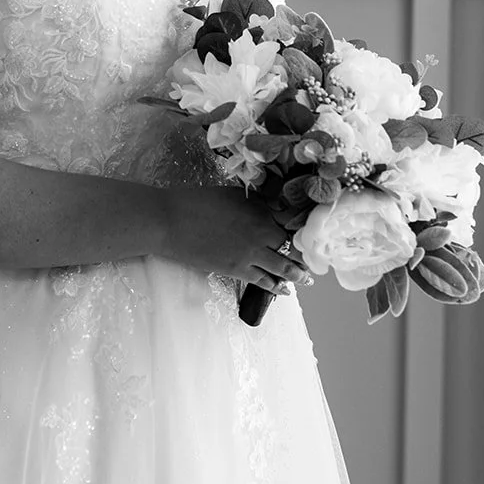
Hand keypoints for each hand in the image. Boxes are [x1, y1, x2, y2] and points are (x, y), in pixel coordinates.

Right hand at [158, 184, 311, 293]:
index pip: (293, 220)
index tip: (311, 234)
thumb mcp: (232, 194)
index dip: (303, 228)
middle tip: (312, 258)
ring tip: (307, 278)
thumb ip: (254, 202)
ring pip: (283, 266)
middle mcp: (262, 229)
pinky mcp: (238, 269)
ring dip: (297, 273)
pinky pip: (264, 281)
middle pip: (293, 244)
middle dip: (303, 252)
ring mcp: (251, 252)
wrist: (171, 221)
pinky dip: (277, 286)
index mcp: (261, 207)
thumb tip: (271, 209)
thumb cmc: (196, 201)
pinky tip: (284, 289)